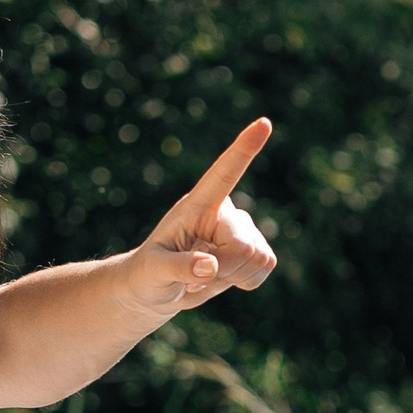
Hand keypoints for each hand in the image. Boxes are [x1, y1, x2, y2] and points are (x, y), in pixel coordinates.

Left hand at [123, 118, 277, 314]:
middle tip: (193, 278)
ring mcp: (243, 229)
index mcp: (198, 204)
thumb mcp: (153, 271)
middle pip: (244, 245)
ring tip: (203, 276)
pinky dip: (243, 281)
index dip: (244, 149)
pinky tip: (221, 278)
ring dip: (230, 277)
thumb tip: (209, 267)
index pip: (224, 172)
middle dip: (224, 270)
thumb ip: (178, 267)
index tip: (264, 123)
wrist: (157, 289)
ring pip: (257, 258)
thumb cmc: (148, 274)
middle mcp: (225, 211)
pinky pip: (264, 268)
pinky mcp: (255, 250)